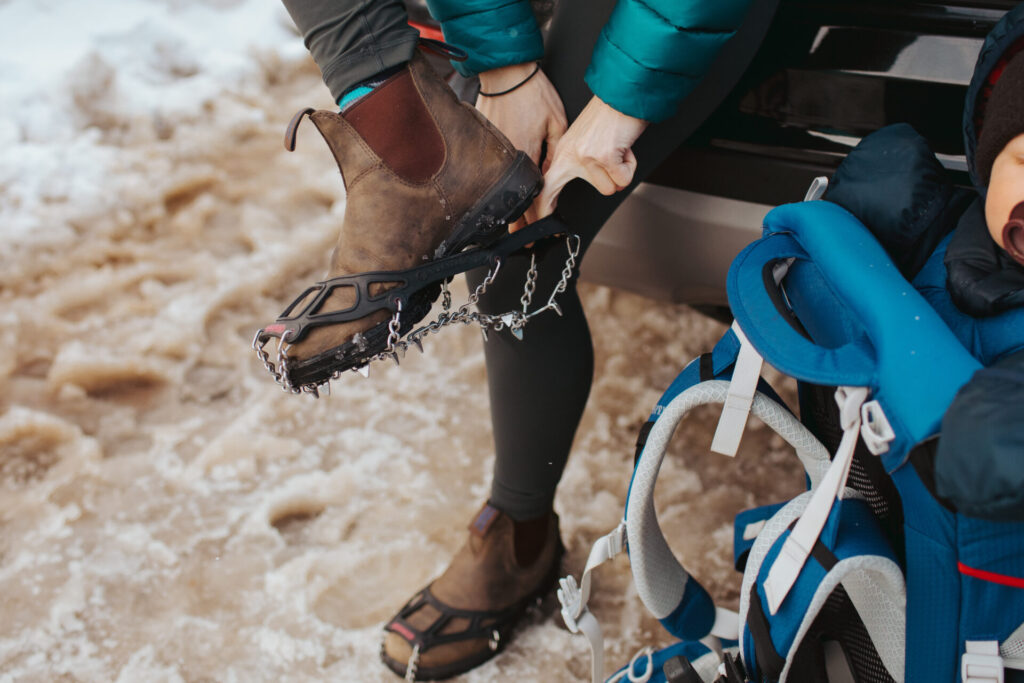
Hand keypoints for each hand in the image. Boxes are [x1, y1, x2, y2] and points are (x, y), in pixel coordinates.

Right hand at [476, 63, 566, 229]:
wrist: (505, 71)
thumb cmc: (532, 92)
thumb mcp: (556, 123)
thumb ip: (555, 153)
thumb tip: (552, 175)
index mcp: (524, 155)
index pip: (527, 197)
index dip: (530, 220)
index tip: (533, 235)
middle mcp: (504, 158)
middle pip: (510, 199)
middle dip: (516, 223)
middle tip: (520, 240)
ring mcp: (490, 151)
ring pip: (497, 188)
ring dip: (504, 207)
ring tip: (508, 227)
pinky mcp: (481, 142)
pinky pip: (488, 171)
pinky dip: (494, 185)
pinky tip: (496, 197)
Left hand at [536, 96, 648, 218]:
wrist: (624, 96)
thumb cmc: (609, 116)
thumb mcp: (583, 139)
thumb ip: (575, 162)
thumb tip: (576, 186)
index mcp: (563, 151)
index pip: (544, 185)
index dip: (539, 208)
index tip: (539, 225)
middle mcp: (570, 154)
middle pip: (554, 191)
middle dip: (551, 208)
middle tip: (556, 227)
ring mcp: (586, 157)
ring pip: (607, 189)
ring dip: (618, 175)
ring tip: (617, 154)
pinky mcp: (604, 157)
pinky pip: (623, 179)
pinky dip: (630, 167)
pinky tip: (625, 150)